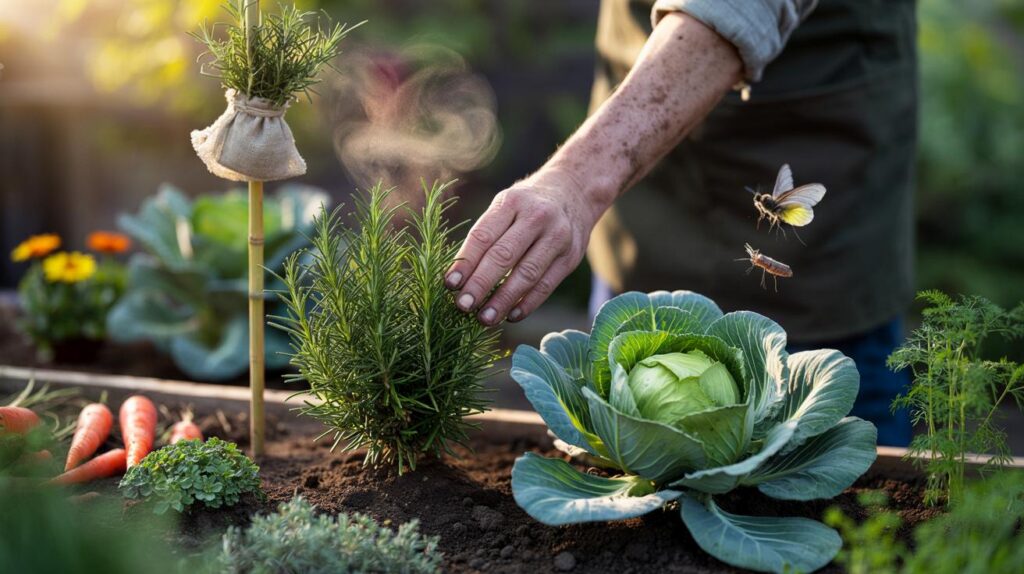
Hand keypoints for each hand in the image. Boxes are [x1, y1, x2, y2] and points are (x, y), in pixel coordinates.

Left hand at [445, 167, 607, 324]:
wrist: (575, 191)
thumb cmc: (527, 205)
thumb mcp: (506, 206)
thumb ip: (486, 235)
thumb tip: (459, 278)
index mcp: (512, 202)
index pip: (484, 236)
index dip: (466, 262)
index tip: (450, 284)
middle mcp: (537, 217)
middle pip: (504, 256)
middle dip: (481, 284)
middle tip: (463, 306)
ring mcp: (558, 237)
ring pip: (527, 274)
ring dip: (503, 300)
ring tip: (484, 318)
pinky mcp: (571, 257)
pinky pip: (547, 285)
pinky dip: (527, 303)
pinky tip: (510, 315)